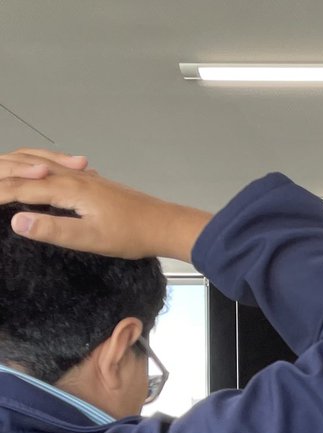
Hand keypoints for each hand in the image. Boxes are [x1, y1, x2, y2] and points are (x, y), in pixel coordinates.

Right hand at [0, 149, 210, 260]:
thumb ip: (54, 229)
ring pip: (43, 162)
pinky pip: (58, 167)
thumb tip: (17, 221)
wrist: (166, 225)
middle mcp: (74, 177)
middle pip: (27, 166)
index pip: (21, 187)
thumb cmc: (133, 235)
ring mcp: (85, 178)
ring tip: (4, 172)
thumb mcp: (91, 239)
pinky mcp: (94, 183)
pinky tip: (42, 173)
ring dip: (18, 164)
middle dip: (2, 172)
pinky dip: (39, 166)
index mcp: (70, 189)